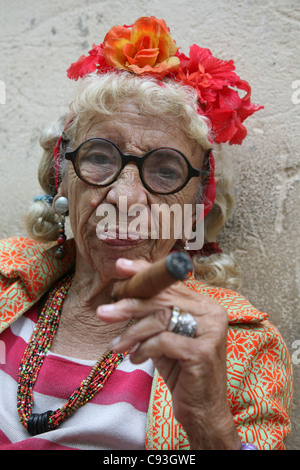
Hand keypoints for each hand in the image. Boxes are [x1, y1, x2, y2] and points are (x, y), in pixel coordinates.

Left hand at [97, 257, 240, 449]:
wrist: (203, 411)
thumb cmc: (182, 372)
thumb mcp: (166, 339)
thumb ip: (154, 316)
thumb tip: (121, 295)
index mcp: (205, 305)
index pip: (170, 283)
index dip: (144, 273)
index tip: (120, 268)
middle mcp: (212, 313)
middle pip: (163, 299)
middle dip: (129, 305)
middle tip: (104, 312)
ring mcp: (210, 331)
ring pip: (161, 319)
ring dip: (132, 332)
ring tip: (117, 346)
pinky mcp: (202, 351)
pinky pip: (163, 341)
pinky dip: (144, 349)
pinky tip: (137, 359)